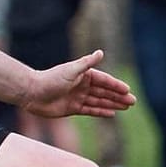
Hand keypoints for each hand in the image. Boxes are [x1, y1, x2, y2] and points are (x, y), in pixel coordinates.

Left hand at [20, 50, 135, 118]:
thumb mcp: (71, 70)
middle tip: (133, 102)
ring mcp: (78, 97)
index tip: (128, 91)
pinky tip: (112, 114)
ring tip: (126, 107)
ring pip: (100, 101)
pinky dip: (101, 111)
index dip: (116, 86)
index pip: (104, 81)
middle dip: (119, 97)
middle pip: (105, 92)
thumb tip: (101, 52)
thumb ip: (87, 63)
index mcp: (84, 75)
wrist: (32, 93)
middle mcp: (82, 86)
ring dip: (113, 104)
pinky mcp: (73, 108)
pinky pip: (91, 110)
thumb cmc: (51, 79)